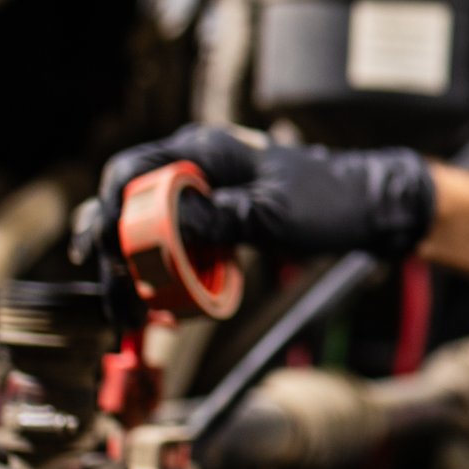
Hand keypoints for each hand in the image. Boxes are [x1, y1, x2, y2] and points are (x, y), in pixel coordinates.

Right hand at [72, 124, 435, 279]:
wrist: (364, 208)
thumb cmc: (326, 202)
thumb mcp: (273, 214)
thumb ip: (220, 218)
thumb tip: (165, 227)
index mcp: (203, 152)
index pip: (131, 171)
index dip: (108, 212)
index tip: (104, 254)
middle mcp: (193, 168)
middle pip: (127, 205)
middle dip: (113, 255)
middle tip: (116, 302)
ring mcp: (200, 194)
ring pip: (144, 230)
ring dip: (132, 273)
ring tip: (130, 317)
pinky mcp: (212, 220)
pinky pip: (172, 245)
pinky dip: (160, 275)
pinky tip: (155, 308)